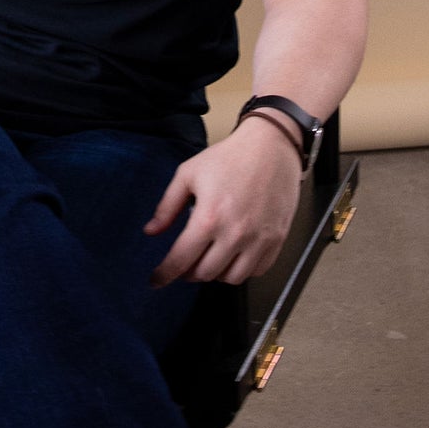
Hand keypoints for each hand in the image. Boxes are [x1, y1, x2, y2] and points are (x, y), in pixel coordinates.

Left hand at [146, 116, 302, 287]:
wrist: (271, 146)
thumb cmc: (228, 157)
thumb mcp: (189, 174)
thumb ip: (167, 206)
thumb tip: (150, 232)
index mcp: (209, 218)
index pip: (180, 260)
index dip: (164, 274)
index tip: (155, 281)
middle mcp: (235, 234)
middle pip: (204, 274)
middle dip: (189, 272)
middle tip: (185, 260)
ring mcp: (259, 240)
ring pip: (232, 278)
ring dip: (216, 273)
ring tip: (210, 257)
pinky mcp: (277, 239)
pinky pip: (257, 271)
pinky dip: (242, 269)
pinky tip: (234, 255)